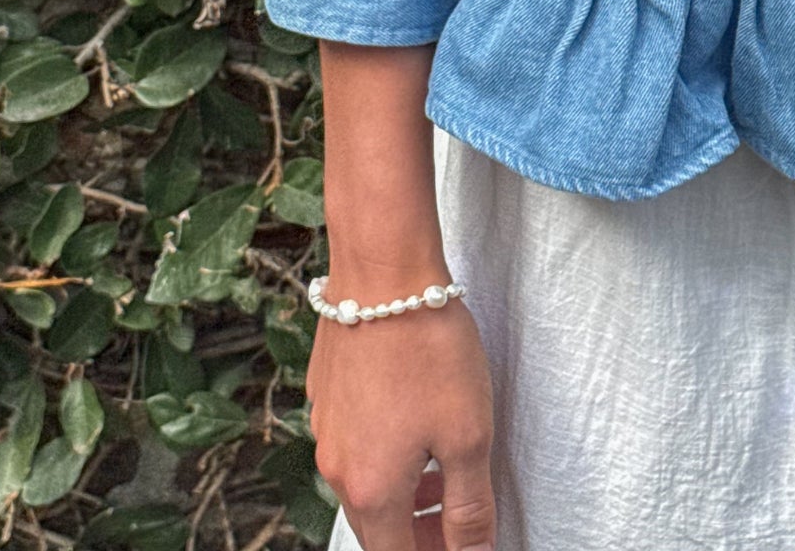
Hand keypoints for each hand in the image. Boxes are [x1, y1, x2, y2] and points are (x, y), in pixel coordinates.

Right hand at [307, 292, 495, 550]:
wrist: (383, 271)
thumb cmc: (430, 350)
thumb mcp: (468, 436)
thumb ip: (469, 507)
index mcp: (372, 491)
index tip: (464, 543)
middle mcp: (337, 468)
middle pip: (377, 529)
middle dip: (417, 534)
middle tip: (457, 521)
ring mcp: (325, 428)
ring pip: (363, 485)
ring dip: (401, 495)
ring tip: (441, 475)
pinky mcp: (325, 394)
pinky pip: (352, 444)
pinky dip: (382, 453)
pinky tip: (412, 421)